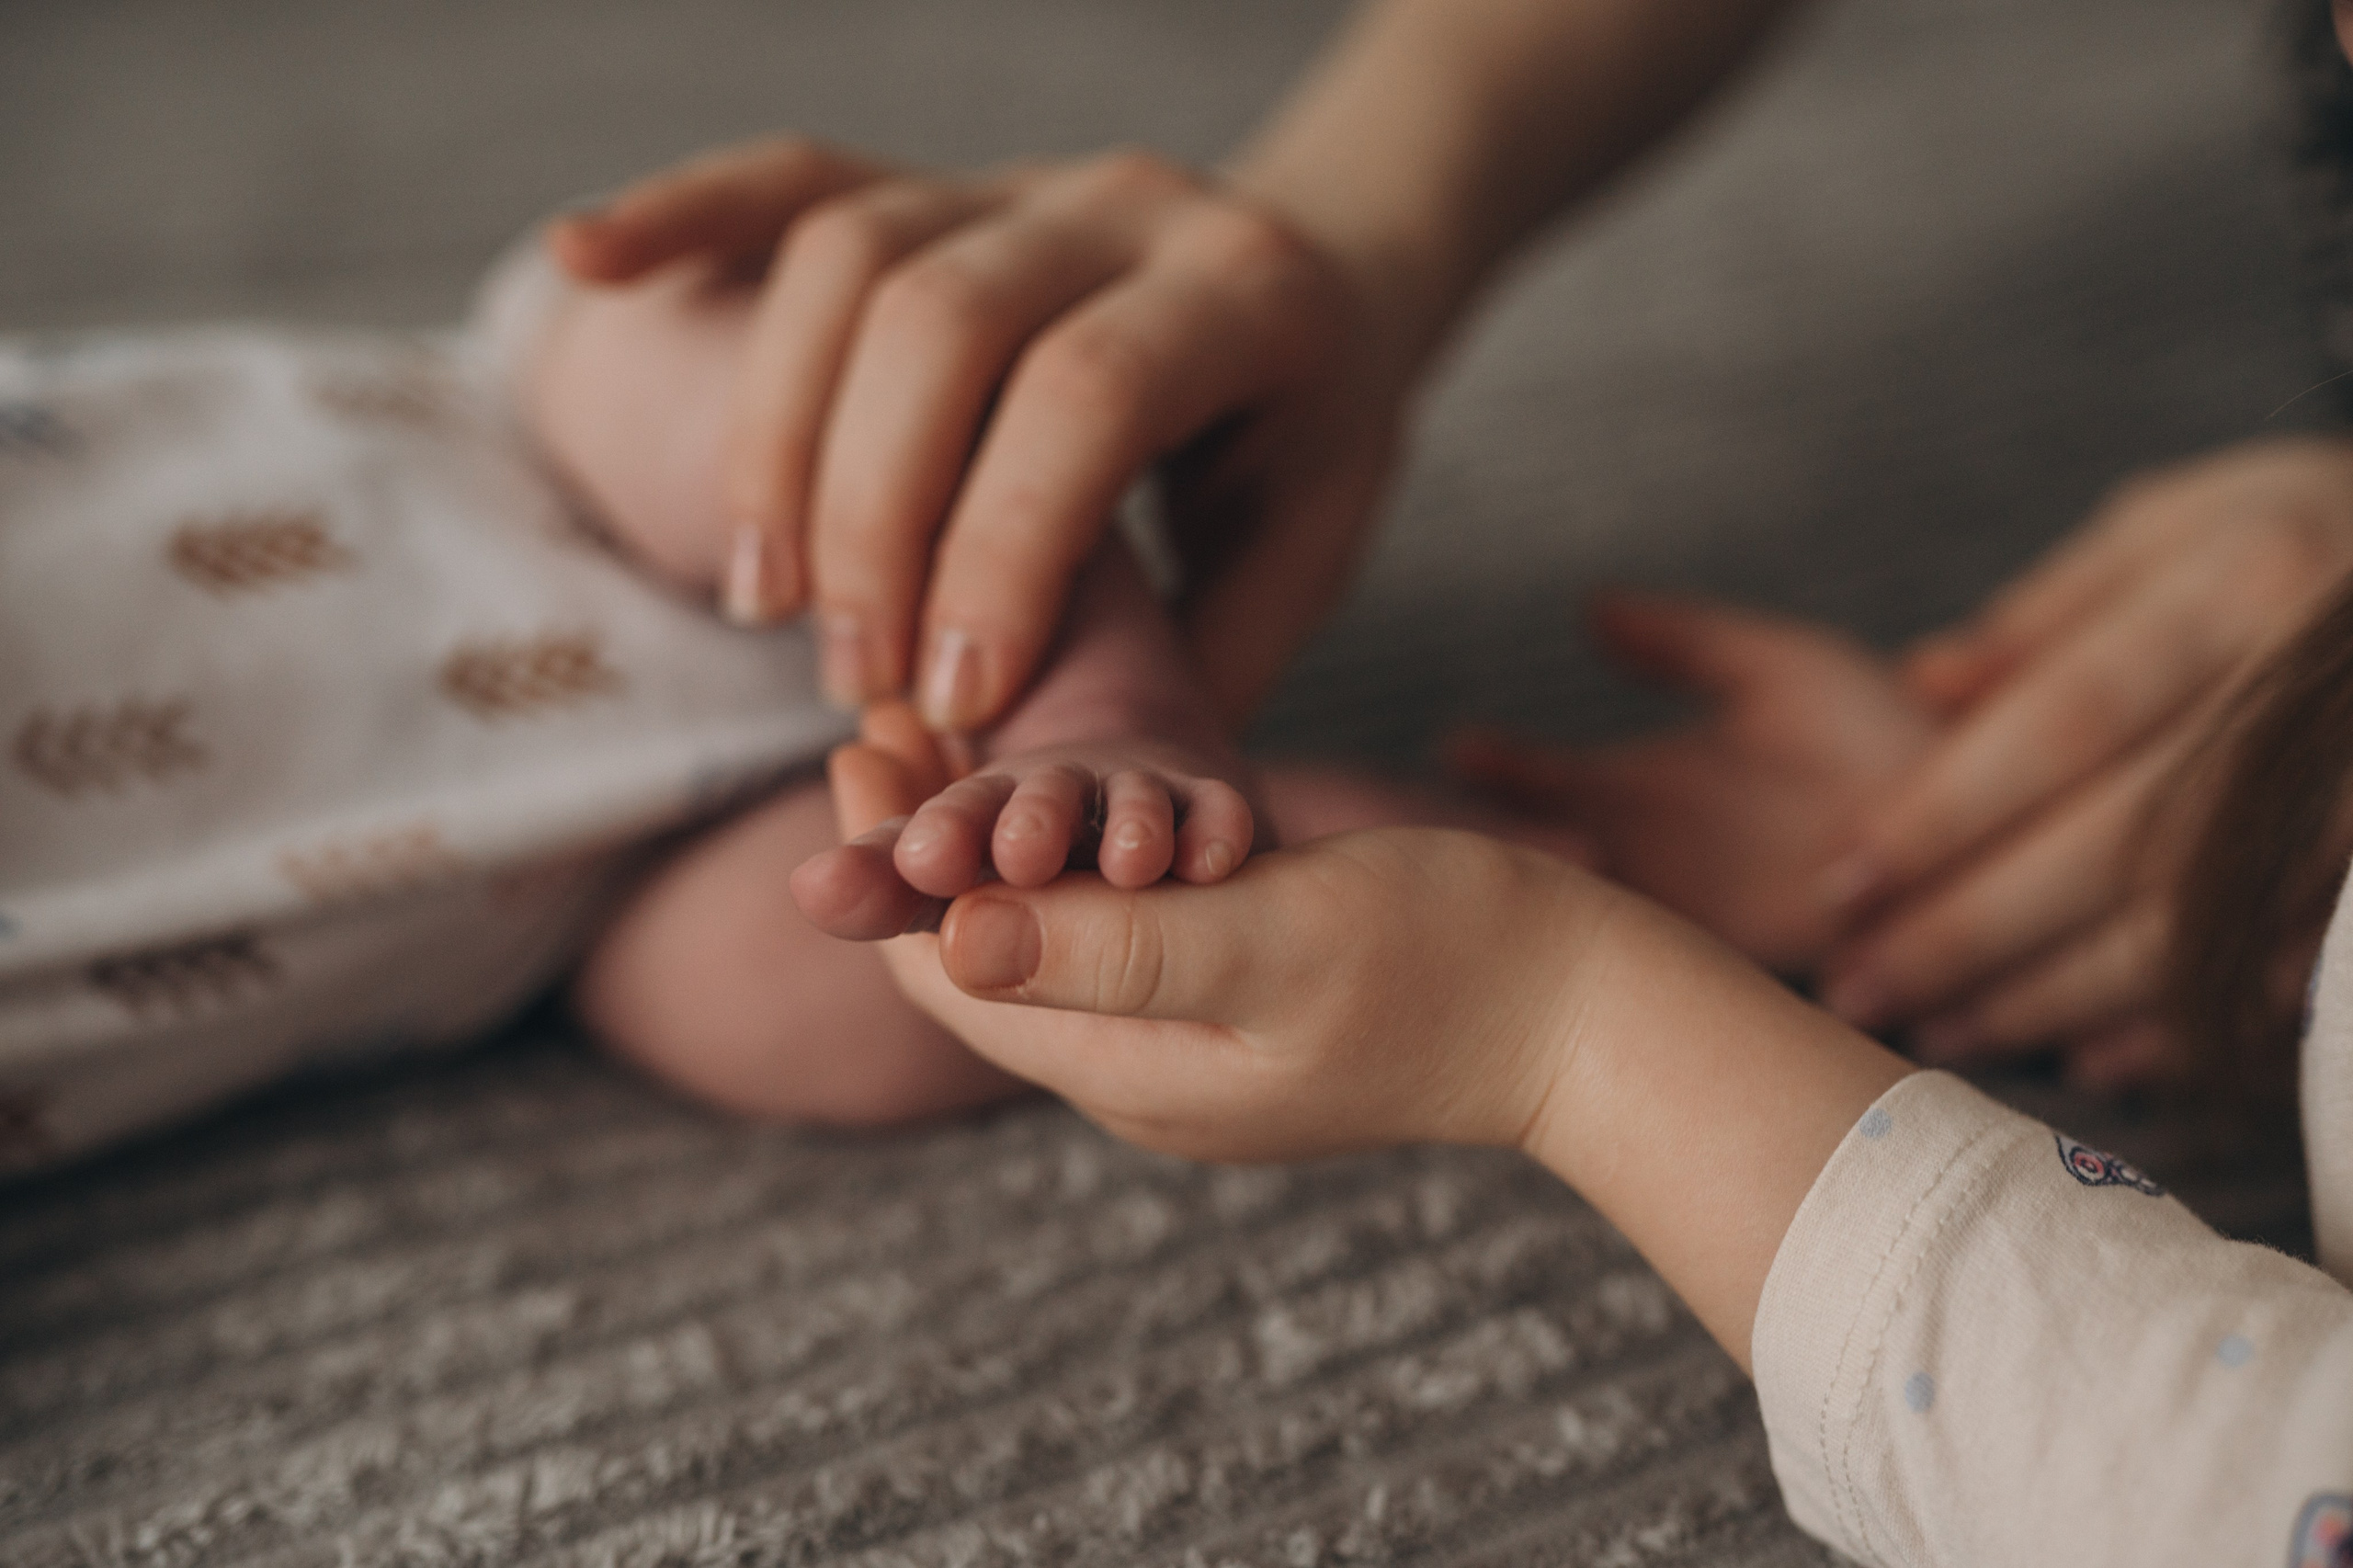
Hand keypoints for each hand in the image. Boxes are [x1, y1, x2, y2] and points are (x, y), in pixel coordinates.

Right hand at [552, 136, 1409, 729]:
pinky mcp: (932, 179)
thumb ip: (1199, 658)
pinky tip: (585, 265)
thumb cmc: (1307, 442)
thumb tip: (1062, 793)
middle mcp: (1124, 203)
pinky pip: (788, 177)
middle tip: (853, 684)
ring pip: (850, 260)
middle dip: (875, 521)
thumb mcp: (1304, 554)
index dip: (1000, 551)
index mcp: (1242, 295)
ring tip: (764, 596)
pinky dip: (677, 214)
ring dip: (782, 438)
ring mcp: (1016, 177)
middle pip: (943, 322)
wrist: (1323, 271)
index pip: (1085, 395)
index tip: (953, 705)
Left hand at [822, 716, 1601, 1159]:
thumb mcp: (1278, 939)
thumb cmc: (1453, 958)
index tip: (858, 746)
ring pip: (1043, 950)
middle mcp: (1140, 1077)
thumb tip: (946, 932)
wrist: (1587, 1015)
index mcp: (1131, 1072)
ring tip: (938, 743)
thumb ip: (1115, 945)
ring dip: (983, 852)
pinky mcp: (1236, 1014)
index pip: (953, 979)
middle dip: (916, 854)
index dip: (887, 871)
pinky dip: (1061, 867)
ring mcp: (1189, 1054)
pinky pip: (1109, 942)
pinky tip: (1060, 797)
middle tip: (874, 723)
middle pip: (983, 967)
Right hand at [1448, 592, 1934, 972]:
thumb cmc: (1889, 739)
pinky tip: (1589, 936)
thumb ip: (1688, 642)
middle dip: (1481, 857)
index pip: (1536, 784)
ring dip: (1541, 910)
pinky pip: (1655, 970)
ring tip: (1505, 887)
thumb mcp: (1782, 668)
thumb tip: (1589, 606)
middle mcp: (1646, 863)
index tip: (1454, 747)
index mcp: (1639, 792)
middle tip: (1436, 840)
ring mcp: (1684, 923)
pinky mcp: (1735, 970)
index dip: (1491, 772)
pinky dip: (1616, 958)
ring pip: (1580, 923)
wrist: (1989, 826)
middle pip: (1534, 866)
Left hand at [1817, 436, 2352, 1082]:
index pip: (2065, 722)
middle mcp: (2314, 700)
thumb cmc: (2300, 543)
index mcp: (2246, 588)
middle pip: (2116, 844)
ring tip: (1936, 1029)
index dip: (1945, 812)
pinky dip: (2179, 1028)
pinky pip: (2280, 976)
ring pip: (2192, 928)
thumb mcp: (2181, 525)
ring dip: (2049, 997)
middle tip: (1856, 984)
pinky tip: (2083, 1057)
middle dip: (1969, 931)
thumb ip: (2051, 610)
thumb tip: (1922, 684)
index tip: (1840, 879)